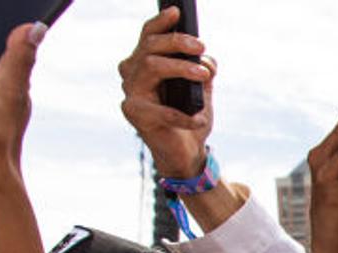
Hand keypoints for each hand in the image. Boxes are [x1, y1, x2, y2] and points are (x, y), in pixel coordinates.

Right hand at [117, 7, 213, 179]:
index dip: (160, 22)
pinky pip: (160, 109)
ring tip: (203, 75)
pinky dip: (184, 114)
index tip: (177, 12)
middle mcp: (133, 75)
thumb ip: (202, 70)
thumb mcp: (200, 90)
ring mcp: (130, 93)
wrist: (186, 153)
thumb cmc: (190, 118)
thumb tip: (206, 59)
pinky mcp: (134, 114)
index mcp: (145, 64)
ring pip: (151, 66)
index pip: (148, 36)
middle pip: (149, 47)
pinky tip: (198, 119)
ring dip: (180, 68)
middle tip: (200, 47)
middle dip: (176, 43)